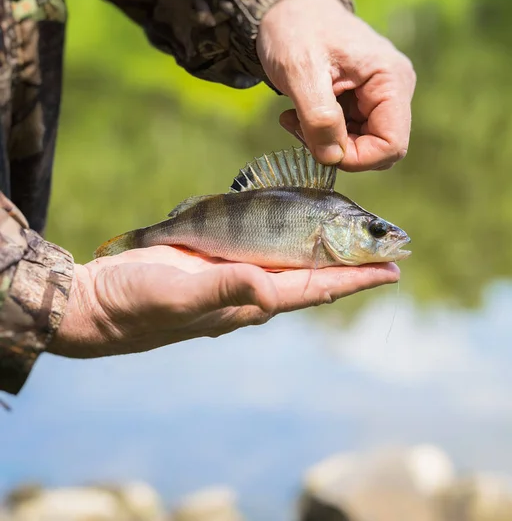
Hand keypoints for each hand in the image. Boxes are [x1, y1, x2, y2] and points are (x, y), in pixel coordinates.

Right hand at [48, 246, 399, 357]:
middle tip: (389, 248)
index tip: (393, 272)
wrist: (100, 301)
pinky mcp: (217, 260)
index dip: (356, 281)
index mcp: (251, 301)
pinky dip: (291, 236)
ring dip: (328, 249)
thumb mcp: (179, 297)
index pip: (317, 289)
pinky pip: (265, 246)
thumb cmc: (137, 305)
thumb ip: (224, 289)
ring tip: (357, 236)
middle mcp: (252, 289)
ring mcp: (236, 273)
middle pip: (315, 274)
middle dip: (353, 263)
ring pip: (294, 260)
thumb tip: (269, 288)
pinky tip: (302, 226)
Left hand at [257, 0, 415, 171]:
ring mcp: (380, 96)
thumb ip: (319, 118)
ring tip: (297, 115)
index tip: (319, 145)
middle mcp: (395, 90)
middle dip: (338, 149)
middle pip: (378, 149)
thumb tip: (332, 158)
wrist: (286, 8)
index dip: (357, 157)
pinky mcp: (364, 101)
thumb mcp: (300, 72)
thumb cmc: (295, 29)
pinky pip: (350, 135)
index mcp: (391, 79)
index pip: (391, 144)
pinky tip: (302, 113)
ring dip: (326, 141)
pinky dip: (323, 133)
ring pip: (362, 145)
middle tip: (301, 128)